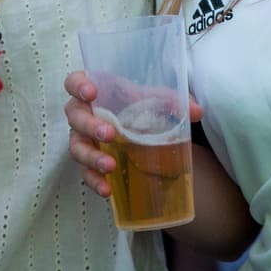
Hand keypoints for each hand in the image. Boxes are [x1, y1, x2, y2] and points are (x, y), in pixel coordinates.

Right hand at [63, 71, 201, 196]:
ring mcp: (83, 138)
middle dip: (90, 125)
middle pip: (75, 116)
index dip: (78, 85)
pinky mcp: (89, 161)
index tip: (92, 92)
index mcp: (95, 90)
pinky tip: (107, 189)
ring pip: (77, 147)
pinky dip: (95, 181)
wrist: (138, 127)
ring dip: (92, 156)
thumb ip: (174, 101)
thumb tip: (197, 112)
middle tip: (110, 133)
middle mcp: (83, 114)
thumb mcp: (156, 99)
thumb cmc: (139, 105)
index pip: (74, 81)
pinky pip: (85, 172)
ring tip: (110, 166)